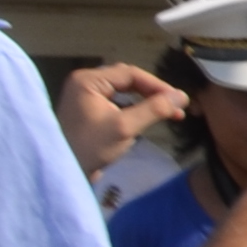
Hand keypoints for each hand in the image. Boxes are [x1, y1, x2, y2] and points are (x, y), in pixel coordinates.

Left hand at [56, 61, 185, 173]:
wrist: (64, 172)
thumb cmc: (90, 147)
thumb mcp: (124, 127)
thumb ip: (154, 109)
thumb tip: (182, 96)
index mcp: (88, 80)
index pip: (130, 74)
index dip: (158, 86)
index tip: (181, 101)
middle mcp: (85, 82)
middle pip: (127, 80)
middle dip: (153, 93)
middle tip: (176, 107)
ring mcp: (85, 96)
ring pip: (124, 91)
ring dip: (146, 101)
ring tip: (167, 113)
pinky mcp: (88, 110)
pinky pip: (117, 102)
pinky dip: (135, 108)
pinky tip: (147, 118)